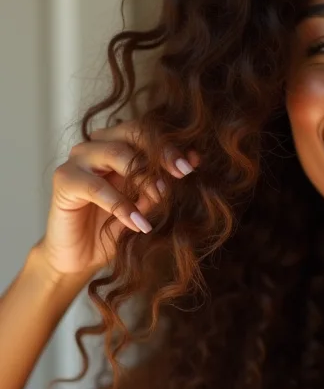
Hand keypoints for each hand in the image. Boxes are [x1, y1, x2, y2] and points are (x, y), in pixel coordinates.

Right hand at [37, 120, 199, 275]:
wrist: (83, 256)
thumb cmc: (117, 226)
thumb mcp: (148, 203)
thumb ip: (165, 181)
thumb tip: (195, 159)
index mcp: (119, 144)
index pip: (147, 131)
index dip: (170, 145)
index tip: (192, 165)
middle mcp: (97, 144)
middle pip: (132, 133)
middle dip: (161, 152)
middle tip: (183, 173)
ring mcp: (78, 159)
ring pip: (116, 153)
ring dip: (144, 177)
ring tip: (162, 200)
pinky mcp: (64, 180)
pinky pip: (96, 187)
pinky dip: (121, 206)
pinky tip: (139, 224)